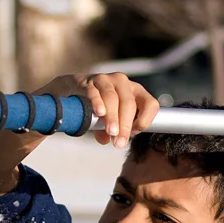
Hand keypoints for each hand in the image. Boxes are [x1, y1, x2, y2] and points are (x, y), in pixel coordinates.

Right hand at [44, 73, 158, 148]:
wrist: (72, 91)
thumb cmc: (98, 107)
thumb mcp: (109, 120)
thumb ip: (109, 130)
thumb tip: (105, 140)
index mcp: (135, 91)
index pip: (150, 104)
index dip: (145, 120)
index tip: (134, 134)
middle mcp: (123, 82)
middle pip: (129, 103)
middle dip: (125, 125)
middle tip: (120, 143)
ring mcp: (105, 79)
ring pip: (112, 98)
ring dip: (113, 117)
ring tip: (111, 132)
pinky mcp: (88, 81)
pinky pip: (94, 92)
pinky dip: (97, 102)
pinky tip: (99, 113)